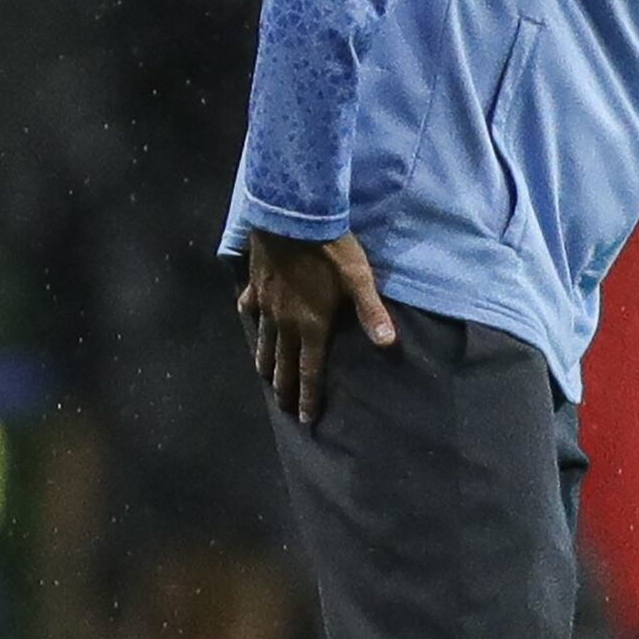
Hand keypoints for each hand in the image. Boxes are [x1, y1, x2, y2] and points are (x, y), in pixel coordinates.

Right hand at [238, 229, 397, 426]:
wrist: (292, 219)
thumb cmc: (331, 250)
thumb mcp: (359, 280)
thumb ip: (372, 313)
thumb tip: (389, 344)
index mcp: (311, 326)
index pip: (309, 370)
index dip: (308, 396)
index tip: (304, 419)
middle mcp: (284, 322)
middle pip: (282, 363)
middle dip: (283, 388)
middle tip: (282, 406)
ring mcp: (266, 304)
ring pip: (264, 341)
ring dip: (265, 362)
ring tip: (265, 376)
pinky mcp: (256, 286)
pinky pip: (251, 307)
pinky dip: (251, 318)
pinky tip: (250, 320)